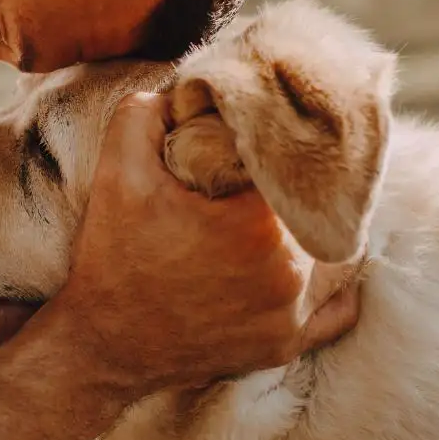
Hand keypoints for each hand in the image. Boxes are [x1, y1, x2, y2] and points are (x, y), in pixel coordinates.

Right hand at [53, 92, 359, 398]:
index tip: (259, 141)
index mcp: (259, 224)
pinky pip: (337, 309)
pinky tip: (309, 261)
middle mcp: (290, 273)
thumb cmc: (112, 260)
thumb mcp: (117, 173)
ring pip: (336, 253)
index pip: (296, 164)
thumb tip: (184, 92)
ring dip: (317, 229)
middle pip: (320, 207)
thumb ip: (146, 113)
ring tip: (290, 212)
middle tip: (271, 175)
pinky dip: (331, 285)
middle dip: (297, 187)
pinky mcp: (285, 345)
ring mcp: (292, 315)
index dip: (279, 145)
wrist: (101, 347)